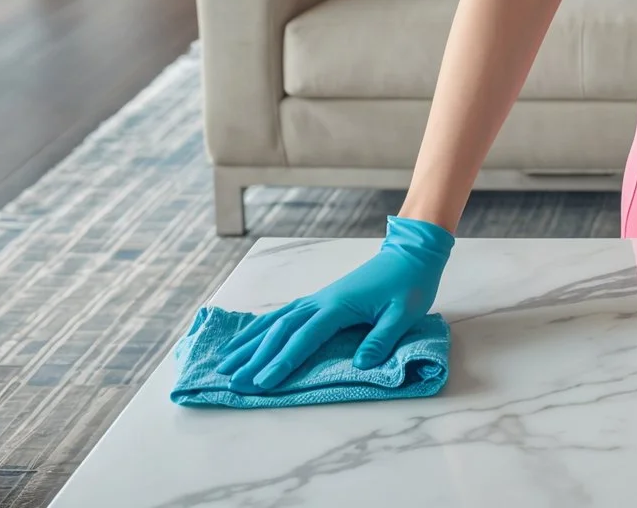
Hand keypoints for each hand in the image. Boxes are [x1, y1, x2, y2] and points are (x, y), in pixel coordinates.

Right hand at [220, 215, 453, 390]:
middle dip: (255, 358)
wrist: (410, 254)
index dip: (283, 361)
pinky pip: (283, 315)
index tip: (262, 383)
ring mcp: (316, 299)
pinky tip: (248, 338)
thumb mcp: (404, 314)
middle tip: (232, 381)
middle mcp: (319, 302)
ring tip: (226, 362)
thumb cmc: (409, 284)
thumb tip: (362, 365)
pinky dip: (262, 327)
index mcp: (338, 307)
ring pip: (275, 322)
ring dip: (250, 343)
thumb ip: (382, 339)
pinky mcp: (319, 300)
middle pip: (280, 332)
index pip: (304, 338)